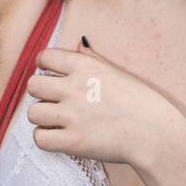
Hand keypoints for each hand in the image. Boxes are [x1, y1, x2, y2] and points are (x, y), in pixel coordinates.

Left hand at [25, 37, 177, 169]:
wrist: (153, 131)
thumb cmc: (138, 99)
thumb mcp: (114, 69)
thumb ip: (91, 57)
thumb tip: (79, 43)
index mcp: (84, 66)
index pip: (44, 57)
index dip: (44, 66)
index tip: (50, 75)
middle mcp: (74, 87)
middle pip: (33, 85)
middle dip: (41, 93)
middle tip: (53, 100)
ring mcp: (72, 115)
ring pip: (32, 113)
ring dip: (42, 117)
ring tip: (56, 120)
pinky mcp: (73, 142)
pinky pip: (40, 139)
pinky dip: (45, 138)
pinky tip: (58, 136)